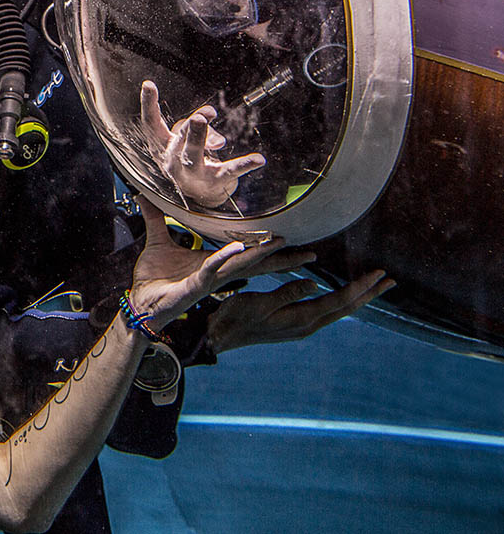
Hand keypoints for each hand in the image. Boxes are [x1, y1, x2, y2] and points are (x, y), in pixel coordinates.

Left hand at [127, 199, 316, 328]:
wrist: (139, 302)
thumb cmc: (154, 278)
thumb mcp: (158, 242)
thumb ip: (155, 218)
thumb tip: (145, 195)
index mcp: (212, 262)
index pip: (246, 253)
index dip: (267, 247)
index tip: (290, 238)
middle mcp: (216, 271)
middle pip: (254, 263)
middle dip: (280, 258)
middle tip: (308, 252)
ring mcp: (208, 279)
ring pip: (240, 265)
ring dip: (260, 253)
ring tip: (281, 242)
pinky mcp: (195, 285)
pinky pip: (212, 269)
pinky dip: (224, 258)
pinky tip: (237, 248)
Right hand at [140, 80, 264, 206]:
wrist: (199, 197)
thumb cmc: (190, 160)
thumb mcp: (188, 142)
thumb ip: (199, 133)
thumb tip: (216, 141)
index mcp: (163, 147)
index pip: (151, 125)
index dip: (148, 105)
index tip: (148, 84)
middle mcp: (173, 161)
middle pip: (178, 140)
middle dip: (190, 127)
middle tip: (202, 114)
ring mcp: (192, 173)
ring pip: (194, 154)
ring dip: (200, 138)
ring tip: (206, 121)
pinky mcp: (215, 181)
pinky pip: (230, 170)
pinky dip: (244, 164)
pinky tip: (258, 159)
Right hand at [206, 270, 395, 354]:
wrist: (219, 336)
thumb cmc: (234, 317)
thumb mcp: (258, 302)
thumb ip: (287, 294)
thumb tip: (314, 284)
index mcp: (300, 319)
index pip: (338, 301)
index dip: (359, 287)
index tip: (378, 274)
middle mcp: (306, 325)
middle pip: (346, 308)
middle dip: (368, 294)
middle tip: (389, 281)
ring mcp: (302, 327)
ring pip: (339, 311)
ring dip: (359, 298)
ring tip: (374, 288)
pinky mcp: (295, 325)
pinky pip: (328, 311)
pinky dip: (343, 301)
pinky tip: (344, 297)